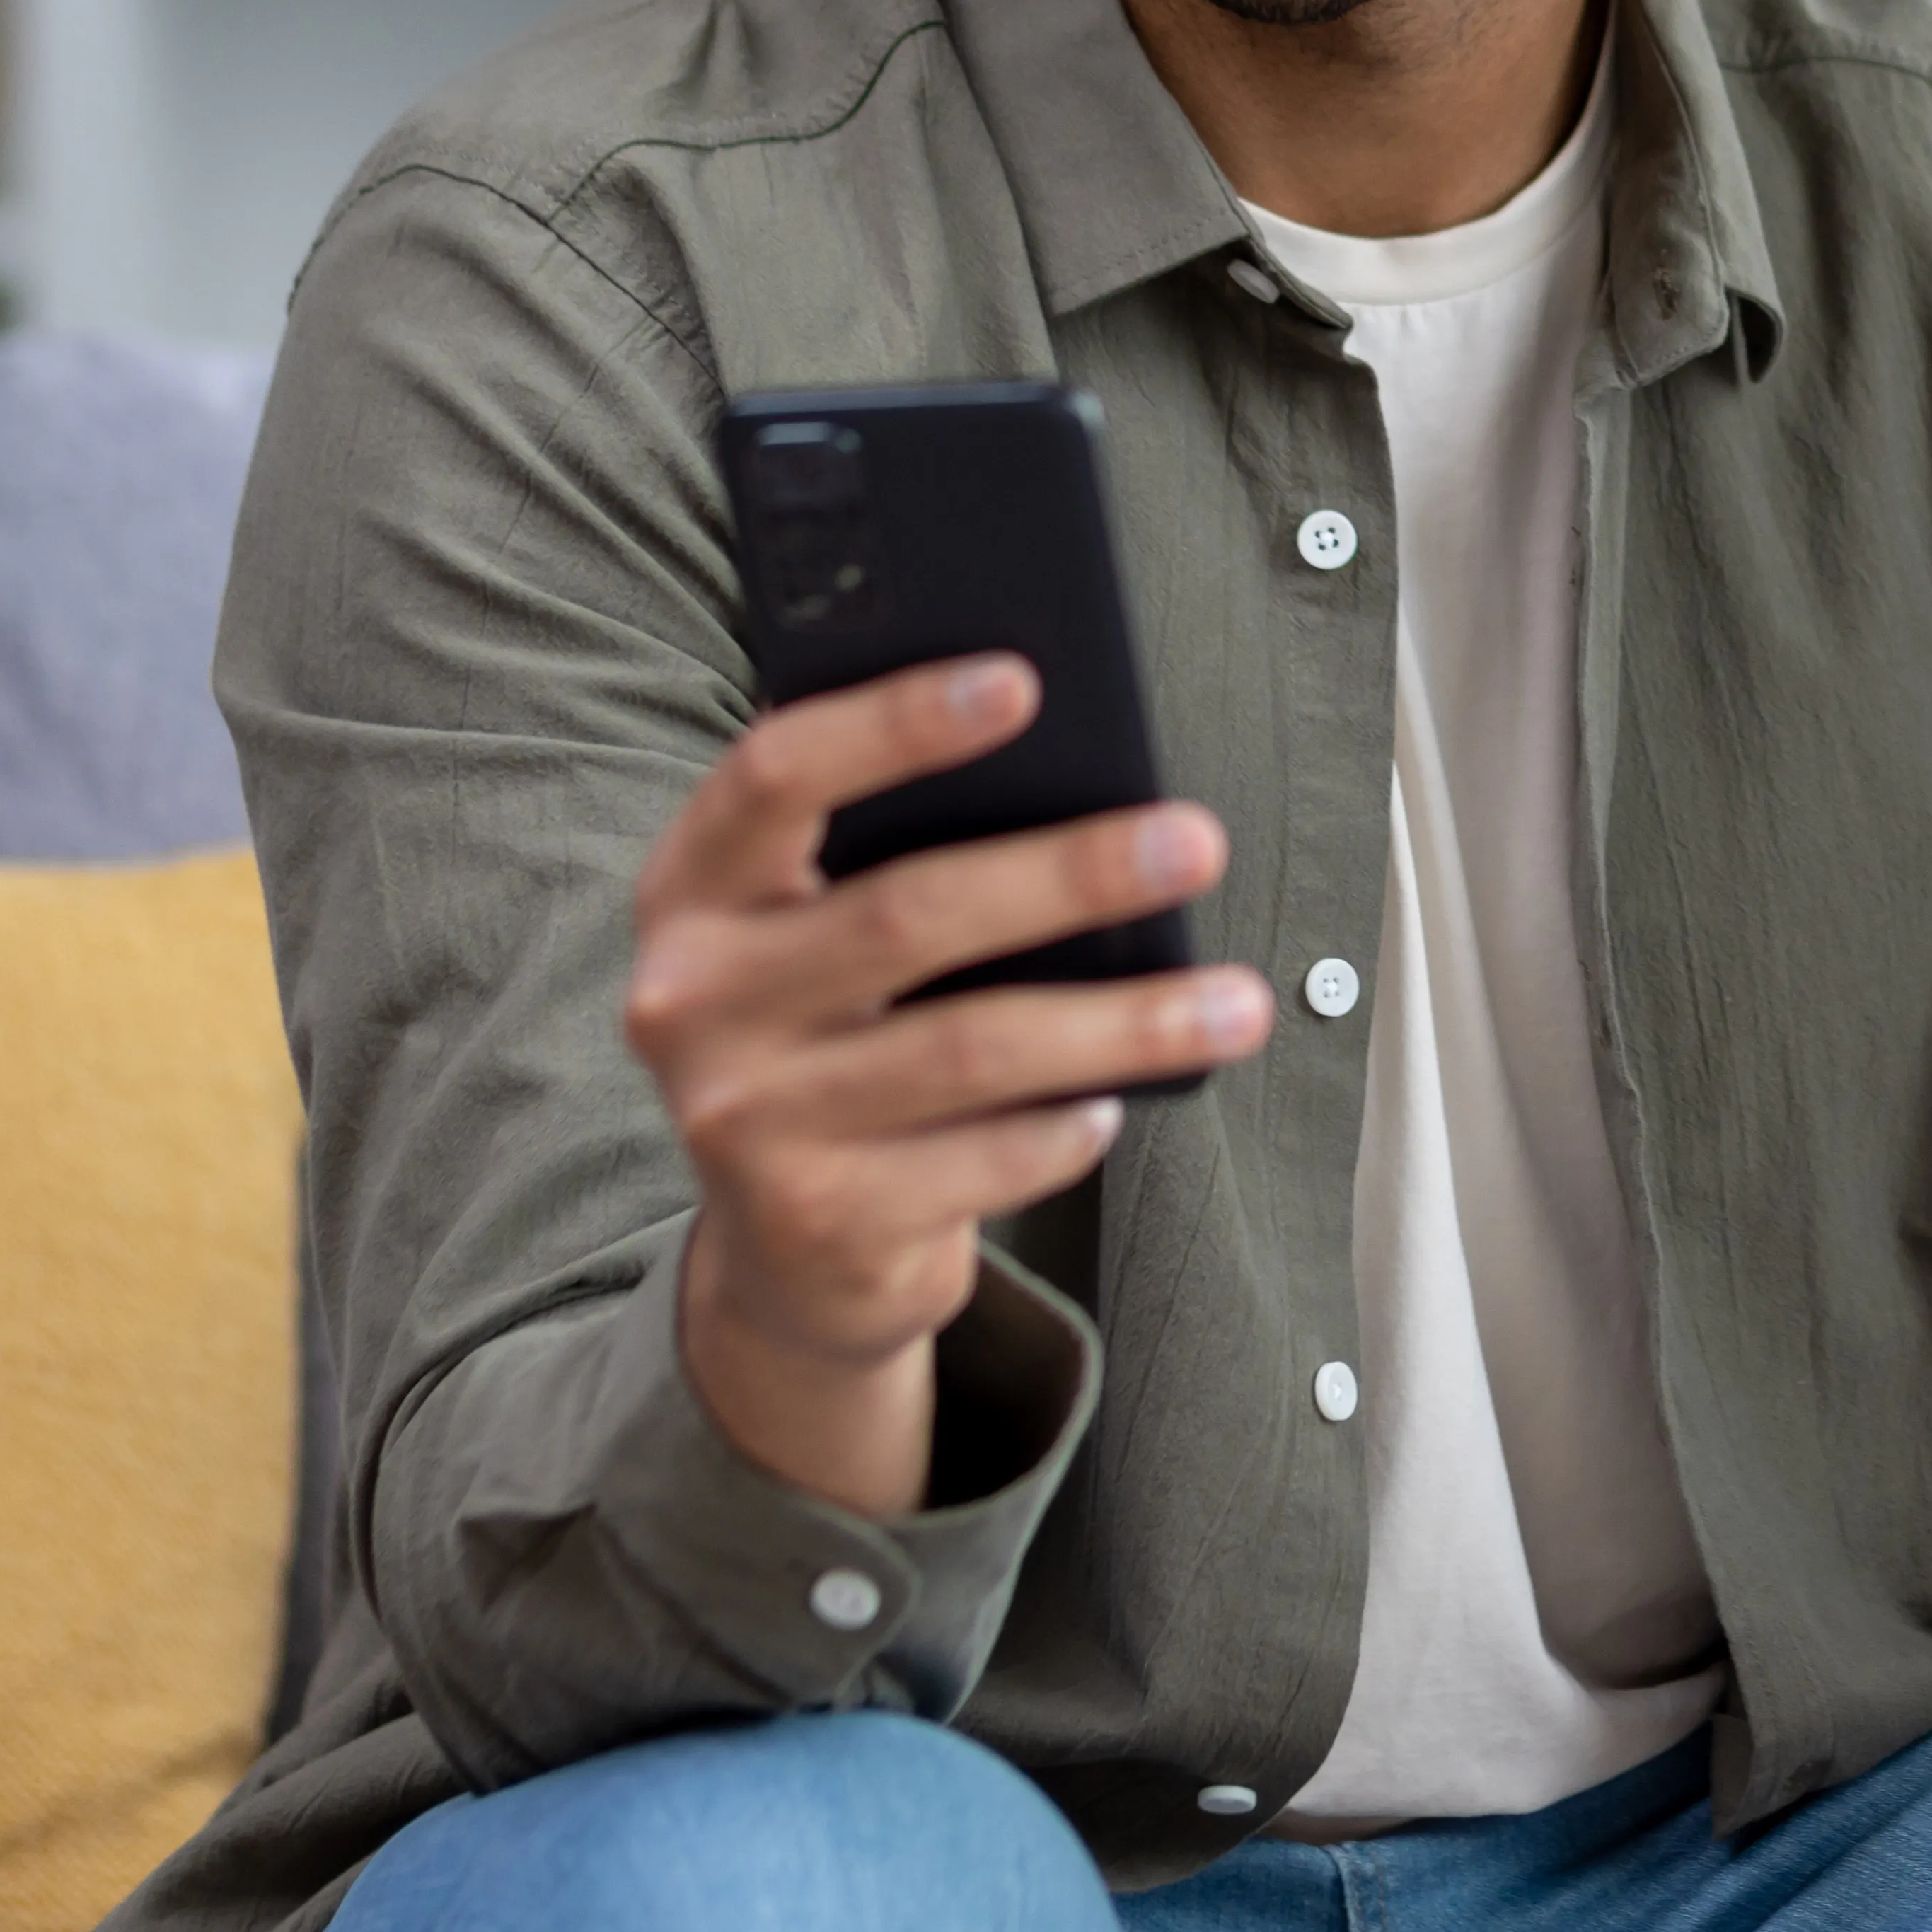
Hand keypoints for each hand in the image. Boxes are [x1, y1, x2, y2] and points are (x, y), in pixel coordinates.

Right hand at [623, 655, 1272, 1517]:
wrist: (785, 1250)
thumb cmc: (841, 1034)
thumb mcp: (826, 933)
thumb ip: (897, 854)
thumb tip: (1081, 771)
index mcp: (692, 889)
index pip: (777, 775)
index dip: (894, 722)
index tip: (1023, 681)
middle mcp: (691, 999)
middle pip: (906, 913)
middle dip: (1069, 873)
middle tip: (1199, 843)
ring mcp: (743, 1118)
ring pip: (970, 1049)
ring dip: (1124, 1023)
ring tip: (1240, 1003)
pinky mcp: (814, 1220)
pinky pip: (983, 1161)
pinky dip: (1069, 1128)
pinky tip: (1118, 1106)